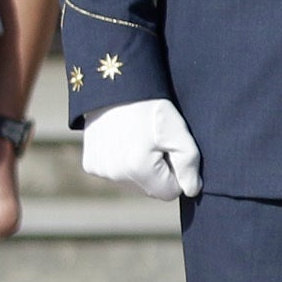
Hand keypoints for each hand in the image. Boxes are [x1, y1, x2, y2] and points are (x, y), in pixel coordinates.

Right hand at [77, 97, 201, 202]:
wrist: (117, 87)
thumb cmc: (152, 109)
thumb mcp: (178, 132)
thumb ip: (189, 165)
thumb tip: (191, 190)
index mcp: (138, 169)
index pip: (169, 193)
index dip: (176, 173)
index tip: (171, 150)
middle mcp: (115, 175)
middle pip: (150, 190)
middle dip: (158, 172)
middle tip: (156, 144)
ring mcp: (100, 171)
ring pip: (133, 184)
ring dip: (141, 169)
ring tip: (140, 141)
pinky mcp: (90, 165)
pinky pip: (116, 175)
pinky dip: (123, 164)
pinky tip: (124, 142)